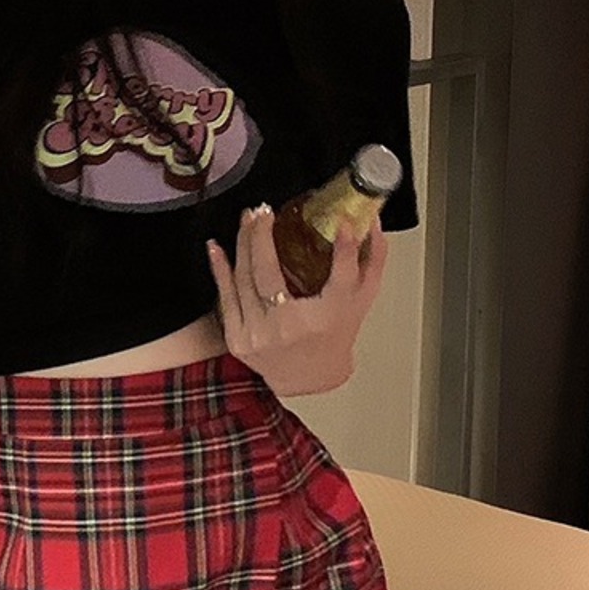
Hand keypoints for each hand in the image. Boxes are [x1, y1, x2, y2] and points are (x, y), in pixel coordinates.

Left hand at [205, 204, 386, 395]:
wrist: (309, 378)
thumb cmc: (333, 337)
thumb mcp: (360, 300)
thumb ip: (372, 261)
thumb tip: (370, 222)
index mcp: (325, 320)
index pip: (340, 277)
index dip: (344, 248)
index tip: (343, 222)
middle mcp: (288, 330)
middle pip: (268, 272)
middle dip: (262, 235)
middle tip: (265, 211)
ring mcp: (258, 336)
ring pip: (243, 280)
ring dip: (242, 244)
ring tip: (248, 219)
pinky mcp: (238, 341)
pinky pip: (225, 298)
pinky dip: (220, 269)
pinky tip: (216, 246)